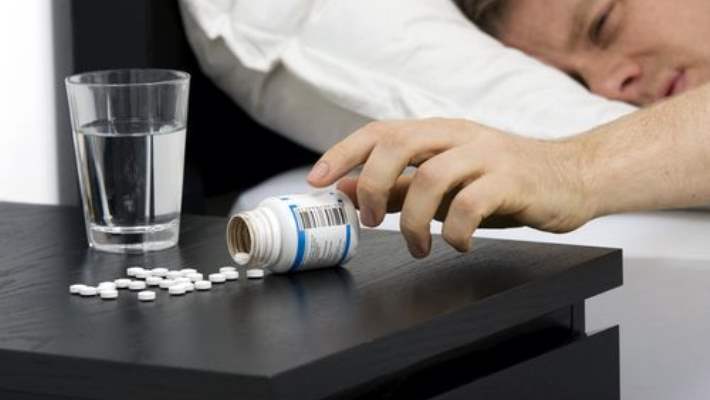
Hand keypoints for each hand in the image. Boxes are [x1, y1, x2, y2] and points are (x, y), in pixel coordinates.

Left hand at [307, 118, 595, 257]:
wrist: (573, 178)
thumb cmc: (504, 182)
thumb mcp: (446, 182)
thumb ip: (400, 185)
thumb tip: (348, 187)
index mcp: (439, 133)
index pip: (381, 132)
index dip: (343, 154)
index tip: (317, 181)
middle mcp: (459, 137)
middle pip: (399, 143)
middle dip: (373, 184)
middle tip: (370, 219)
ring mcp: (487, 155)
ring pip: (432, 176)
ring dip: (413, 220)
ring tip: (418, 246)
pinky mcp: (513, 180)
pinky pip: (472, 204)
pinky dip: (455, 231)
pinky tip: (458, 244)